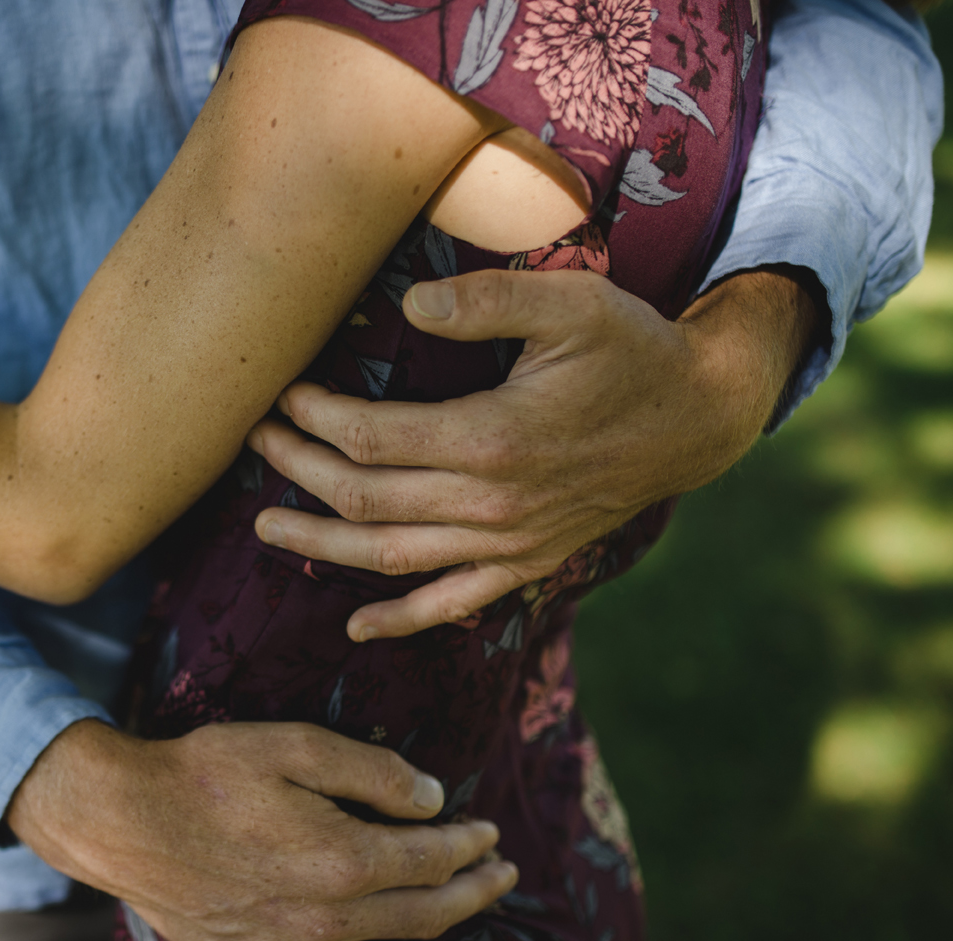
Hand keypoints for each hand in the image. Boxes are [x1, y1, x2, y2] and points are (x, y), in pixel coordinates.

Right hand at [7, 719, 516, 940]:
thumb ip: (371, 771)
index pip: (431, 858)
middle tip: (504, 878)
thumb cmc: (205, 771)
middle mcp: (326, 918)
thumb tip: (434, 799)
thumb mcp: (293, 743)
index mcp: (343, 857)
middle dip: (475, 896)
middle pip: (425, 916)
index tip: (490, 833)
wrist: (122, 819)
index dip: (470, 845)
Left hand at [247, 266, 821, 639]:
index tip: (282, 393)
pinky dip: (402, 620)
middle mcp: (494, 504)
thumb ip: (487, 301)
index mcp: (494, 439)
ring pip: (392, 558)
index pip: (372, 439)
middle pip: (367, 499)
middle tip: (255, 442)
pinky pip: (453, 604)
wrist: (698, 418)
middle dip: (300, 471)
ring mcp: (509, 543)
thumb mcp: (571, 304)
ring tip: (266, 527)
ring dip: (323, 545)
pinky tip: (356, 628)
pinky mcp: (526, 563)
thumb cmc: (630, 350)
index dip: (316, 418)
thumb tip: (407, 308)